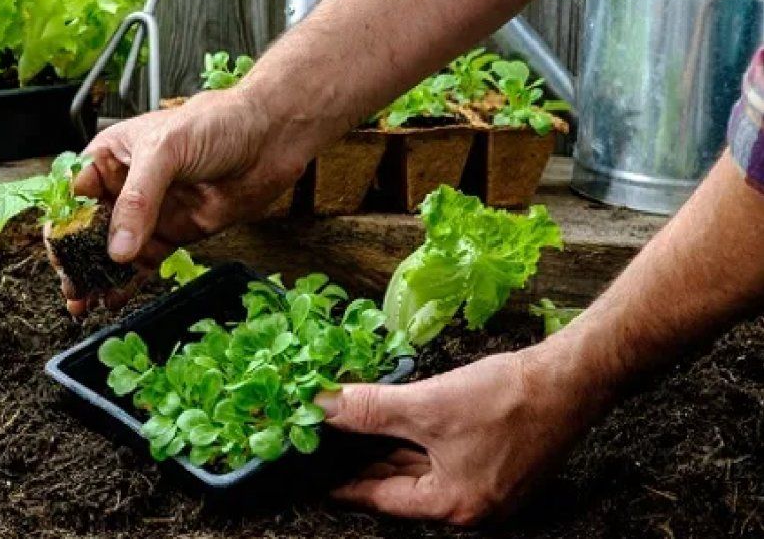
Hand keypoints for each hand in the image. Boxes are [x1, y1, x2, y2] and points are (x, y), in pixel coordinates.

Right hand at [58, 87, 308, 314]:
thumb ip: (138, 200)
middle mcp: (124, 187)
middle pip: (88, 230)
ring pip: (113, 252)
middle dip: (75, 259)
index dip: (63, 225)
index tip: (60, 254)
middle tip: (71, 287)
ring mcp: (149, 214)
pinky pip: (143, 263)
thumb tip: (117, 249)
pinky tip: (113, 299)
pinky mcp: (173, 234)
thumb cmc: (216, 124)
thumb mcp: (166, 151)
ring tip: (84, 301)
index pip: (73, 195)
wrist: (269, 139)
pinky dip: (127, 283)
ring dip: (97, 277)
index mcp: (111, 157)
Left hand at [316, 344, 611, 524]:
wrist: (571, 378)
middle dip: (364, 464)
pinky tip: (396, 421)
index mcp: (453, 505)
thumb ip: (370, 410)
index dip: (343, 483)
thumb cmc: (506, 399)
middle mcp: (471, 506)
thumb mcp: (427, 405)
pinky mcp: (498, 463)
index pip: (381, 498)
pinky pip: (443, 457)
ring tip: (351, 432)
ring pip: (422, 470)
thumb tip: (321, 409)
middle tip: (325, 447)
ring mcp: (487, 487)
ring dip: (389, 450)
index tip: (312, 475)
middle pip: (401, 487)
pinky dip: (417, 442)